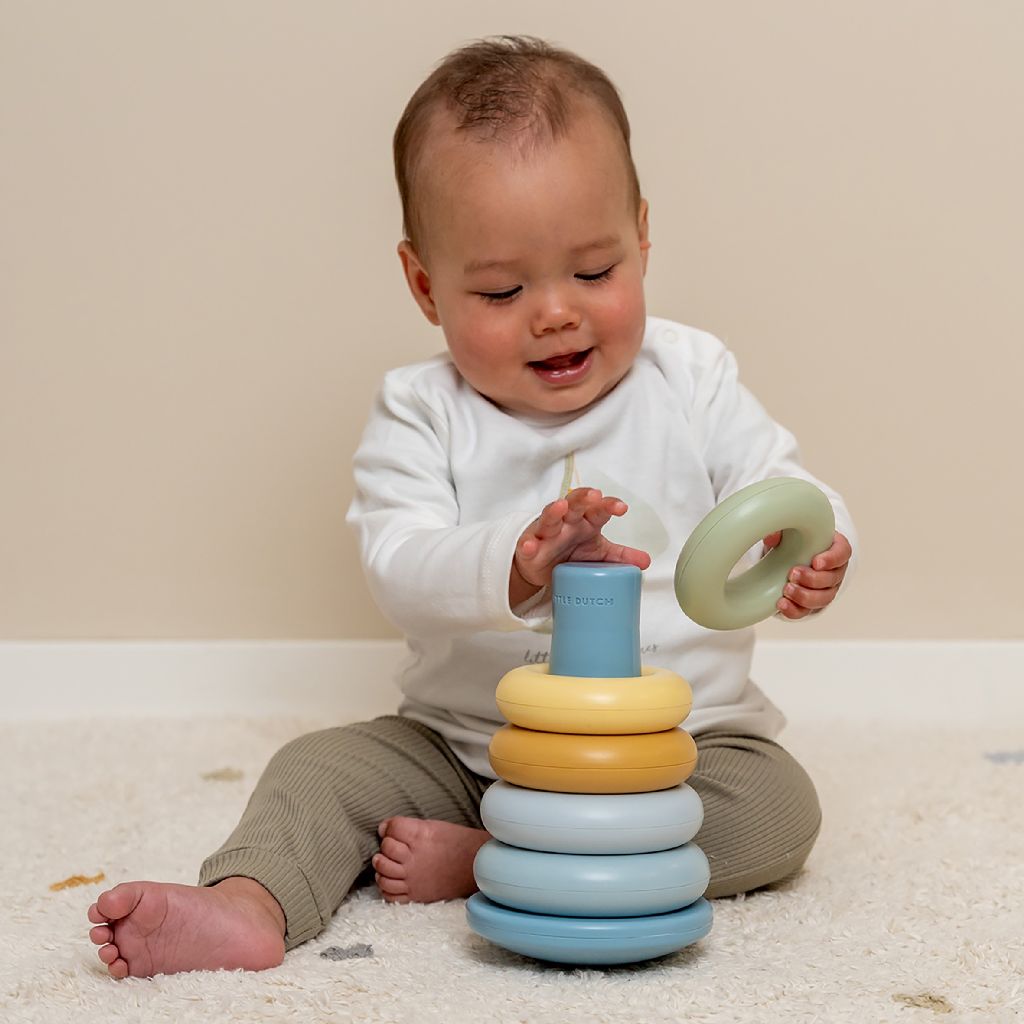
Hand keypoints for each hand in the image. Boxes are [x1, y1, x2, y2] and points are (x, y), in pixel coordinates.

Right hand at [510, 487, 651, 605]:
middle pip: (574, 504)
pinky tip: (530, 545)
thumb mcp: (598, 553)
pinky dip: (528, 544)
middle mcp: (566, 522)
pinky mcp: (529, 547)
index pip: (599, 509)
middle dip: (583, 498)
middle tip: (594, 496)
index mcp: (586, 520)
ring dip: (554, 511)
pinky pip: (527, 544)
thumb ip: (620, 556)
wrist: (542, 567)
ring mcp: (546, 532)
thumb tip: (646, 561)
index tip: (621, 508)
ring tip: (560, 507)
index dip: (609, 506)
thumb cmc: (572, 551)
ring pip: (549, 518)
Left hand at [762, 530, 851, 619]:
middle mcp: (834, 571)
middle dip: (813, 579)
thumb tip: (771, 536)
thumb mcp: (790, 532)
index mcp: (835, 549)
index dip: (832, 560)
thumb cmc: (797, 541)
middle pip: (832, 579)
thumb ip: (781, 531)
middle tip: (793, 573)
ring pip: (823, 598)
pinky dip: (794, 610)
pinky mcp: (811, 603)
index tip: (816, 562)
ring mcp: (825, 589)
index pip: (842, 553)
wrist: (789, 556)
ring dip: (805, 596)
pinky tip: (782, 604)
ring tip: (787, 589)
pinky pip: (806, 611)